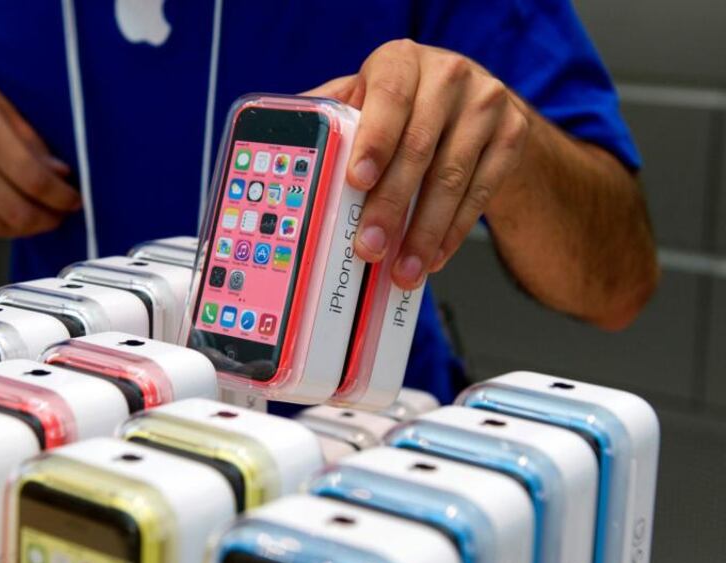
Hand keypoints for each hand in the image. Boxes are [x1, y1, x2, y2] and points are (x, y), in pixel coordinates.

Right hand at [0, 44, 78, 236]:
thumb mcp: (0, 103)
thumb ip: (31, 142)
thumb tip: (59, 174)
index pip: (35, 181)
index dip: (61, 197)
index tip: (74, 200)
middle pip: (19, 213)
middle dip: (48, 219)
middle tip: (61, 214)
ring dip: (27, 227)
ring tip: (42, 217)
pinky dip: (2, 225)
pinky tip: (15, 215)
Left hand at [307, 40, 529, 288]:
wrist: (473, 101)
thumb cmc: (404, 104)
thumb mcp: (366, 96)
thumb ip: (331, 115)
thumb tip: (284, 143)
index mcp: (401, 62)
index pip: (389, 99)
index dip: (374, 142)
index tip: (357, 181)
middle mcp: (448, 76)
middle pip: (418, 149)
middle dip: (391, 206)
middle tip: (371, 247)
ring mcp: (486, 105)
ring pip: (452, 179)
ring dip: (424, 232)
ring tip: (403, 268)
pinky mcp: (512, 136)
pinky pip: (480, 194)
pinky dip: (452, 232)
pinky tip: (433, 256)